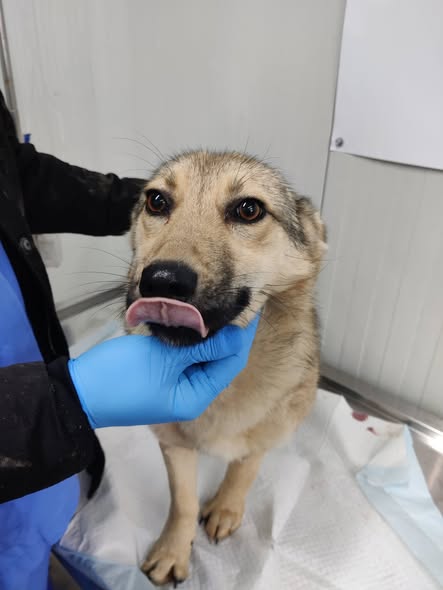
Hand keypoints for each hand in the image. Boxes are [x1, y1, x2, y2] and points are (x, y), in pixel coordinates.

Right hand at [68, 316, 258, 427]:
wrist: (80, 390)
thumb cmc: (124, 376)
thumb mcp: (164, 359)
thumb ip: (201, 346)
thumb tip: (234, 333)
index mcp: (196, 396)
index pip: (231, 361)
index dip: (243, 335)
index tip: (252, 307)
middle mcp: (191, 393)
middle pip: (220, 359)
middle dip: (229, 332)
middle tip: (238, 300)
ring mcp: (175, 384)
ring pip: (203, 355)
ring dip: (210, 333)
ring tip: (220, 305)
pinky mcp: (161, 374)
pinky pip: (186, 355)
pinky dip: (192, 338)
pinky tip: (195, 317)